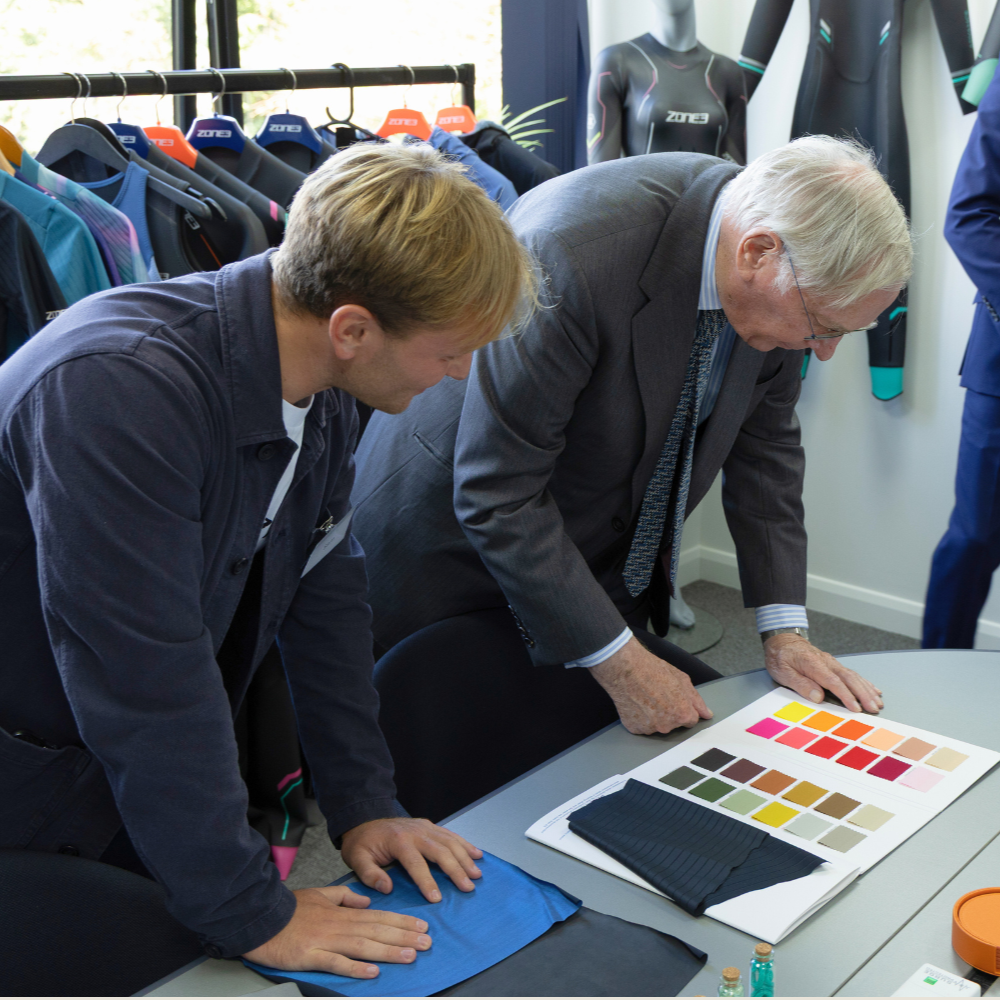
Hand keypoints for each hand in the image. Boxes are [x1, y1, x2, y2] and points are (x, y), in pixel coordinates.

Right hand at [243, 885, 430, 978]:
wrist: (261, 917)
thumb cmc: (290, 908)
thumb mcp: (320, 894)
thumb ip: (345, 897)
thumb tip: (367, 901)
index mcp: (342, 912)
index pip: (379, 916)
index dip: (402, 922)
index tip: (422, 926)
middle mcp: (339, 925)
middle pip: (377, 930)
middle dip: (404, 936)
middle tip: (428, 942)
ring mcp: (326, 940)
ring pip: (363, 946)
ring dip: (388, 951)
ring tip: (410, 955)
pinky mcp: (311, 955)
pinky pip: (336, 962)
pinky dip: (355, 967)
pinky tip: (372, 972)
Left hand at [340, 817, 482, 902]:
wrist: (364, 819)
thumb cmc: (362, 843)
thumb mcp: (356, 858)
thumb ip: (369, 874)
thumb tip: (387, 888)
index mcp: (398, 841)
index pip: (415, 863)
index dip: (427, 881)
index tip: (437, 898)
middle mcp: (415, 832)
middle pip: (440, 851)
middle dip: (455, 870)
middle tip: (468, 888)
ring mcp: (424, 827)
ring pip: (449, 842)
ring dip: (465, 858)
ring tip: (477, 874)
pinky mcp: (429, 825)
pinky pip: (450, 834)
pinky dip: (465, 844)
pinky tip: (476, 854)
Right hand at [590, 636, 713, 734]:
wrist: (625, 668)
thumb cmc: (652, 670)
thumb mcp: (682, 679)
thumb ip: (697, 700)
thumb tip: (707, 713)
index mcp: (682, 714)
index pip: (691, 720)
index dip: (684, 708)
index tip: (675, 700)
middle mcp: (667, 726)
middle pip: (673, 724)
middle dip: (669, 713)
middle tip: (659, 696)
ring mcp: (649, 728)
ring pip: (657, 726)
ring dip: (654, 717)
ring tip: (646, 697)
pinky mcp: (634, 728)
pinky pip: (641, 726)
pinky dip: (640, 718)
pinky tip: (637, 703)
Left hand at [764, 634, 883, 712]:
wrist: (782, 640)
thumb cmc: (780, 657)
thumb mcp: (783, 672)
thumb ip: (801, 684)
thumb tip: (819, 697)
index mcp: (813, 664)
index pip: (833, 682)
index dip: (846, 696)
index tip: (856, 708)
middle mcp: (826, 662)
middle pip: (849, 678)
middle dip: (863, 694)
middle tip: (874, 708)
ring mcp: (831, 662)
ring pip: (853, 676)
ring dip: (867, 690)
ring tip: (878, 703)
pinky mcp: (833, 664)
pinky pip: (852, 673)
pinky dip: (864, 682)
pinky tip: (873, 689)